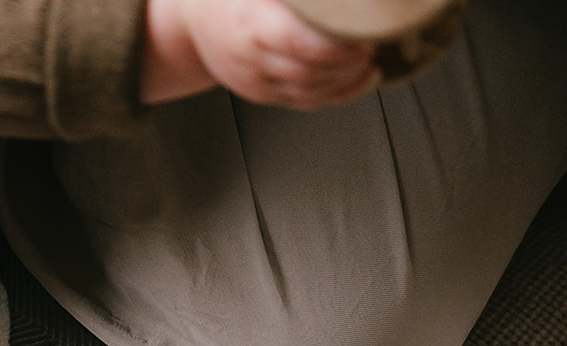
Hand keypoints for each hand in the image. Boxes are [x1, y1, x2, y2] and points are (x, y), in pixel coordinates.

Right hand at [142, 0, 378, 108]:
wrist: (189, 22)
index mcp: (249, 26)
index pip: (298, 45)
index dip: (336, 44)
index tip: (365, 30)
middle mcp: (251, 61)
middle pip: (309, 72)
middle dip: (348, 61)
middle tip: (377, 38)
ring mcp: (256, 83)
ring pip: (310, 92)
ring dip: (348, 78)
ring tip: (373, 55)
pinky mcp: (264, 95)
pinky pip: (306, 103)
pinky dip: (341, 93)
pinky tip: (366, 77)